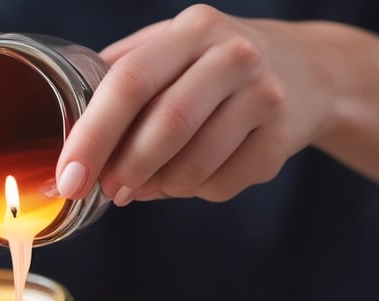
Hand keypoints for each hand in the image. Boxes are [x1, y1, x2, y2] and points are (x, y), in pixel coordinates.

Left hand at [56, 4, 336, 205]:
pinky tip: (195, 177)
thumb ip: (125, 77)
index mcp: (192, 30)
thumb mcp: (175, 48)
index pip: (130, 82)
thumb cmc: (219, 67)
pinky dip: (197, 191)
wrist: (309, 71)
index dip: (93, 135)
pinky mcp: (281, 139)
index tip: (70, 177)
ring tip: (148, 184)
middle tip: (108, 192)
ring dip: (162, 187)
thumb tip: (69, 132)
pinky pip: (223, 184)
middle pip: (168, 124)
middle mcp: (233, 56)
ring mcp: (264, 97)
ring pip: (196, 165)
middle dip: (127, 169)